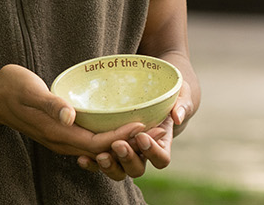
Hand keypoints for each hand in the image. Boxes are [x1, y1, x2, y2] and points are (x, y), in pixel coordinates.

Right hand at [0, 64, 145, 159]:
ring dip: (120, 141)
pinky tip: (118, 126)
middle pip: (102, 150)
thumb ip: (50, 104)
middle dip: (128, 142)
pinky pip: (88, 142)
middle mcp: (62, 141)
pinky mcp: (60, 133)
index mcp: (58, 134)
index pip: (98, 143)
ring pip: (97, 148)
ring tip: (143, 130)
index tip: (143, 124)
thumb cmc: (11, 88)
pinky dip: (107, 137)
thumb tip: (69, 116)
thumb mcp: (30, 90)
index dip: (122, 136)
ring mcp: (60, 139)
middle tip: (154, 129)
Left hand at [76, 82, 192, 179]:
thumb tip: (177, 116)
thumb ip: (181, 105)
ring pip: (119, 170)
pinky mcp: (110, 149)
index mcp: (161, 144)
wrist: (155, 94)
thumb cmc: (171, 95)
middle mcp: (143, 154)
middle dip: (127, 158)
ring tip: (101, 155)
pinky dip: (92, 163)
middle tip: (118, 144)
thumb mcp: (181, 95)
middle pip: (137, 168)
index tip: (142, 136)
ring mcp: (126, 154)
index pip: (161, 159)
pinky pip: (101, 163)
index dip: (152, 152)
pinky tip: (82, 158)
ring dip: (110, 166)